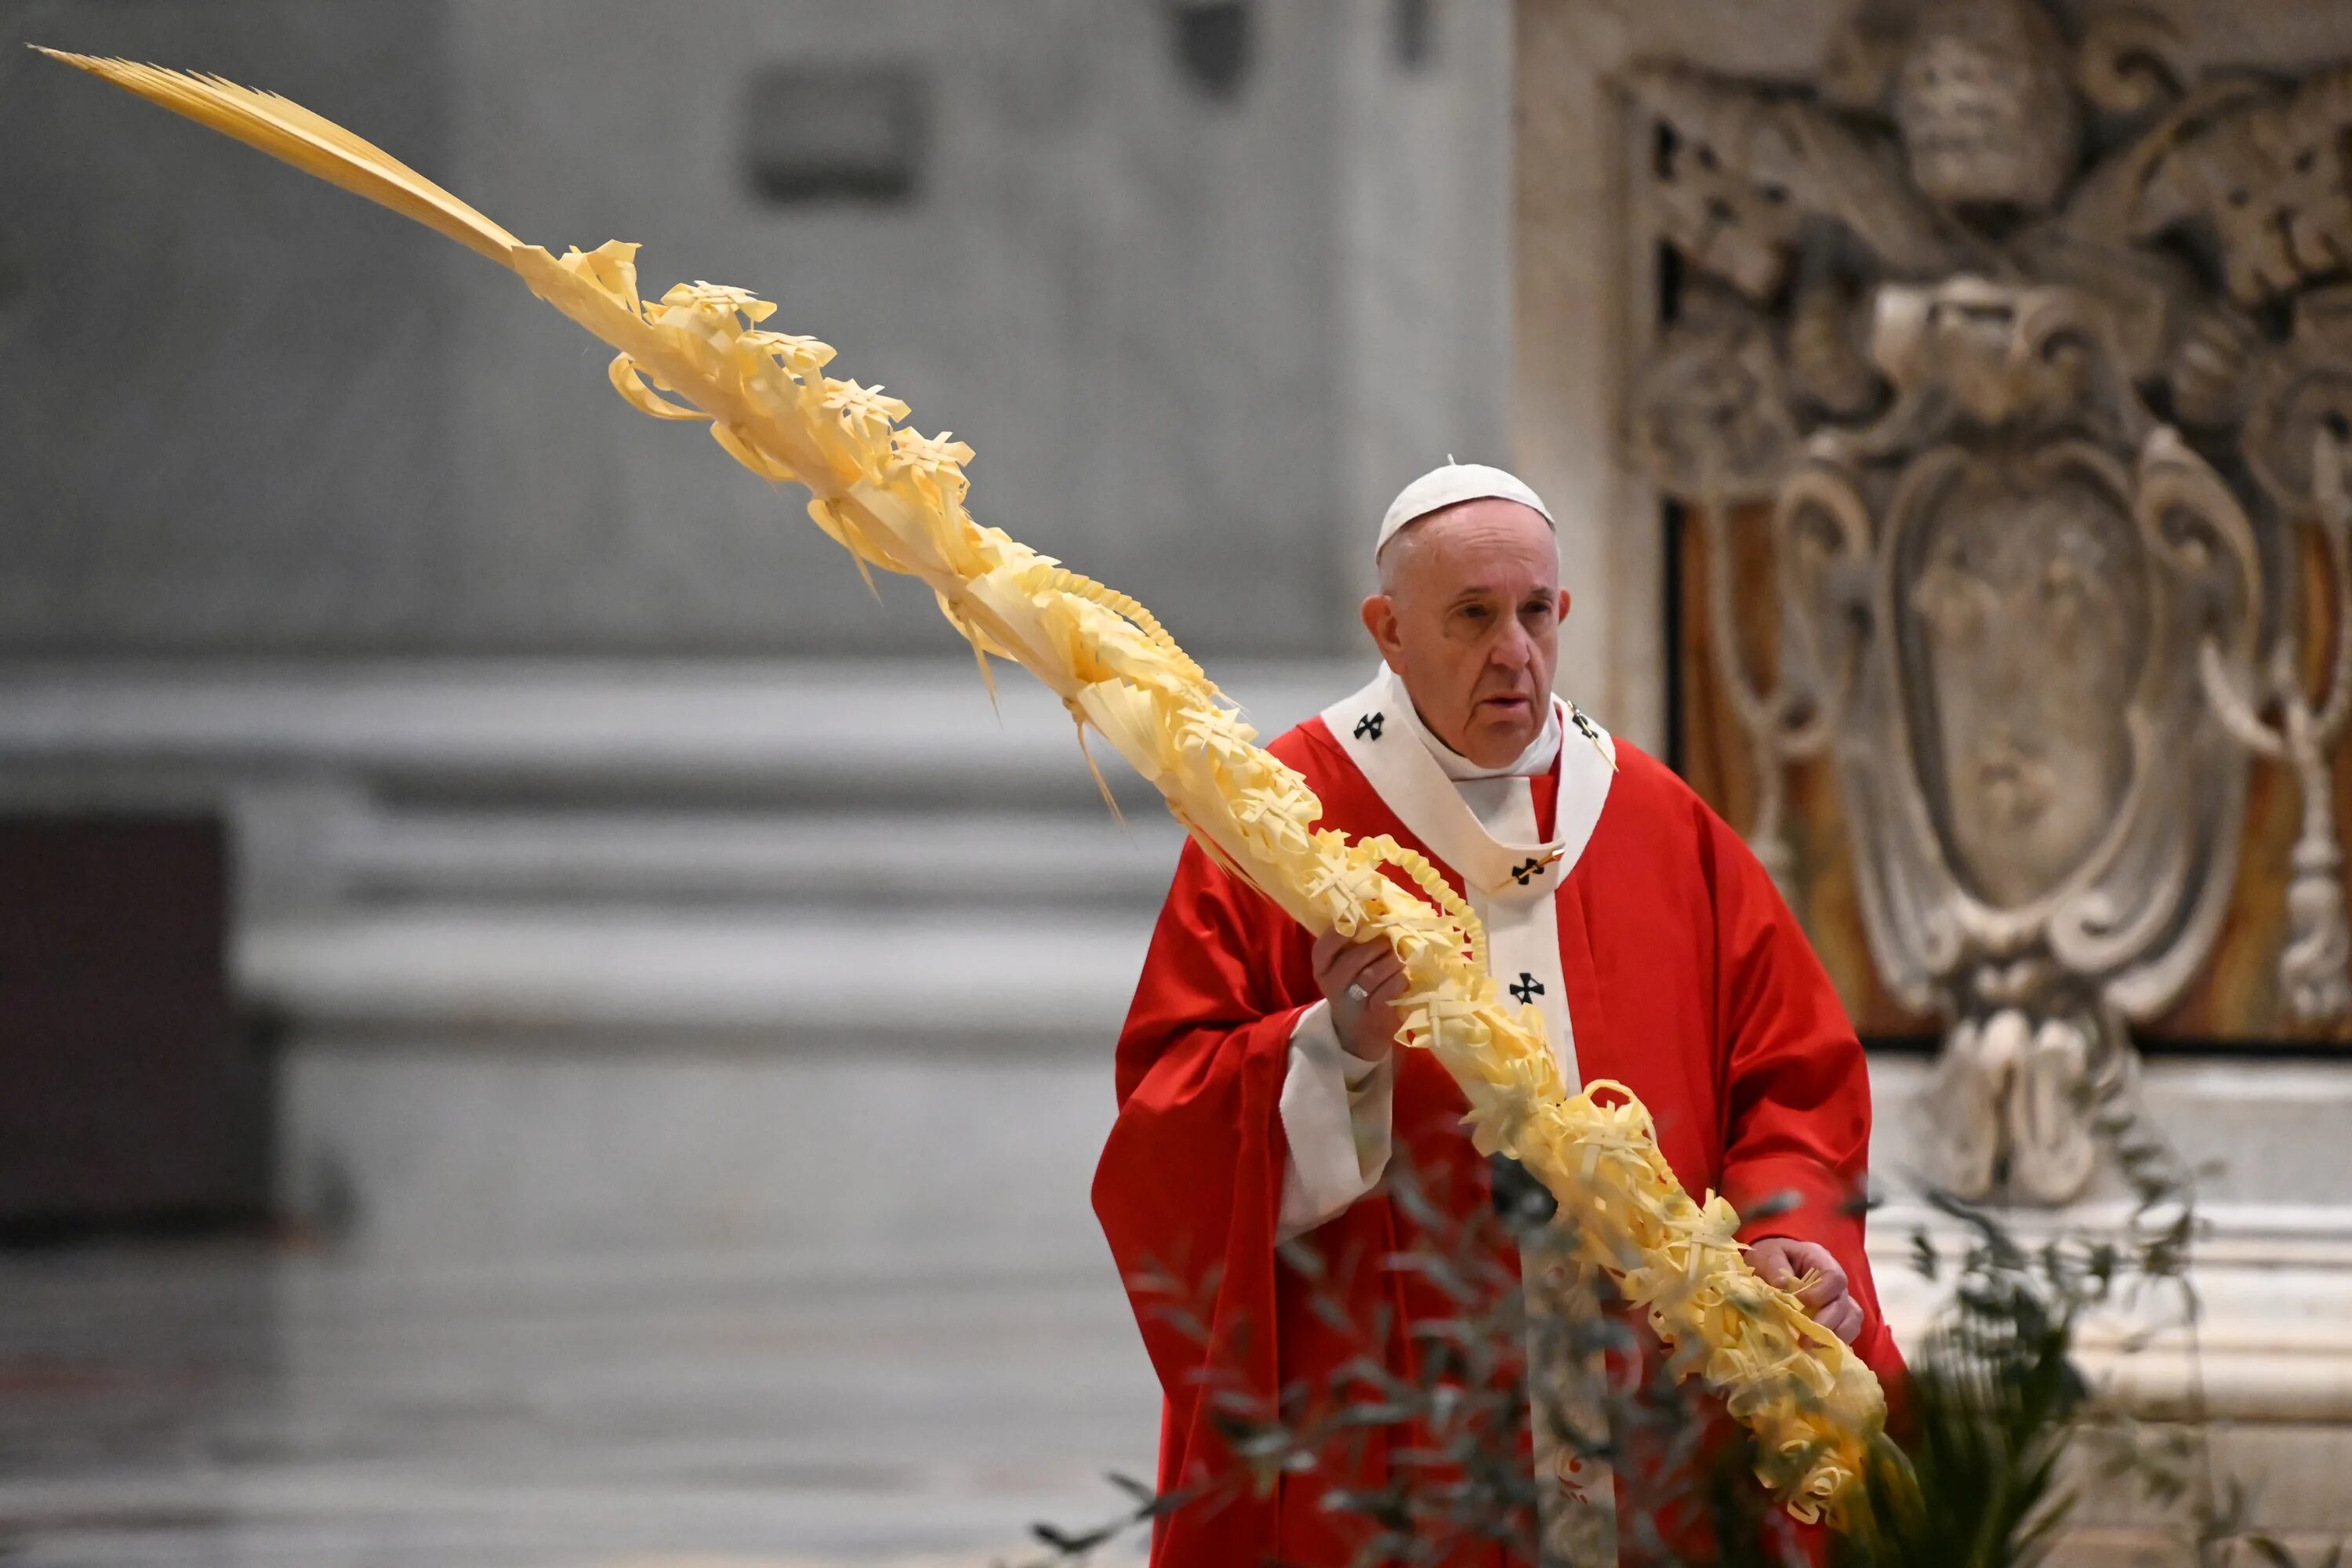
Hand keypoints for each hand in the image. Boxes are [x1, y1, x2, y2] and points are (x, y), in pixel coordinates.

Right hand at [1311, 929, 1409, 1064]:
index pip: (1323, 948)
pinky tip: (1403, 978)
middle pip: (1353, 960)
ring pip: (1372, 975)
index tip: (1359, 923)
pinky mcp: (1374, 1016)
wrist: (1360, 1031)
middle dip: (1377, 946)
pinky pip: (1388, 992)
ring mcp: (1353, 1003)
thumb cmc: (1355, 986)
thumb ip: (1352, 943)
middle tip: (1390, 941)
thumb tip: (1376, 911)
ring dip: (1391, 962)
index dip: (1339, 934)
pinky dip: (1399, 981)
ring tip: (1400, 958)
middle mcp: (1333, 986)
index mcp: (1322, 968)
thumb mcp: (1344, 966)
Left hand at [1747, 1237, 1862, 1344]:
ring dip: (1835, 1336)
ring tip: (1813, 1347)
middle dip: (1827, 1324)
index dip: (1822, 1293)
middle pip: (1843, 1303)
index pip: (1835, 1277)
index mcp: (1820, 1260)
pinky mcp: (1834, 1315)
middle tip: (1806, 1340)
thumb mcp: (1766, 1255)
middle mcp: (1834, 1281)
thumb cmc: (1769, 1255)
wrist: (1769, 1261)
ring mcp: (1837, 1299)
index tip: (1801, 1303)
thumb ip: (1773, 1268)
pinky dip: (1836, 1341)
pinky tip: (1819, 1350)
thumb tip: (1781, 1287)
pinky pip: (1847, 1330)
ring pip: (1852, 1319)